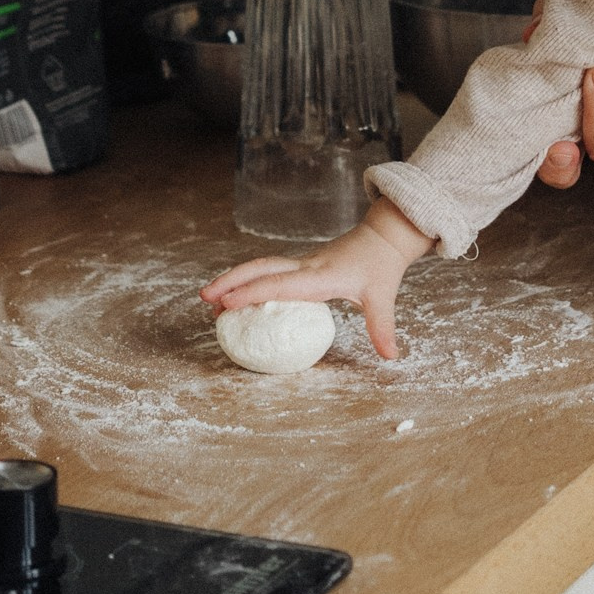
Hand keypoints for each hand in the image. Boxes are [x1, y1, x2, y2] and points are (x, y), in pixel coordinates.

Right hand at [200, 201, 435, 359]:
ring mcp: (301, 264)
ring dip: (234, 280)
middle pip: (259, 269)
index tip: (227, 303)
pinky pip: (268, 272)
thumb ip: (383, 327)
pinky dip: (248, 281)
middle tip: (203, 298)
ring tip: (210, 300)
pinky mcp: (301, 266)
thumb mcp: (383, 298)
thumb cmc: (381, 267)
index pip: (278, 285)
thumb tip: (390, 355)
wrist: (383, 238)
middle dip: (230, 282)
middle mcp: (304, 267)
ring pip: (260, 268)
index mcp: (319, 276)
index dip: (251, 293)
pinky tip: (236, 297)